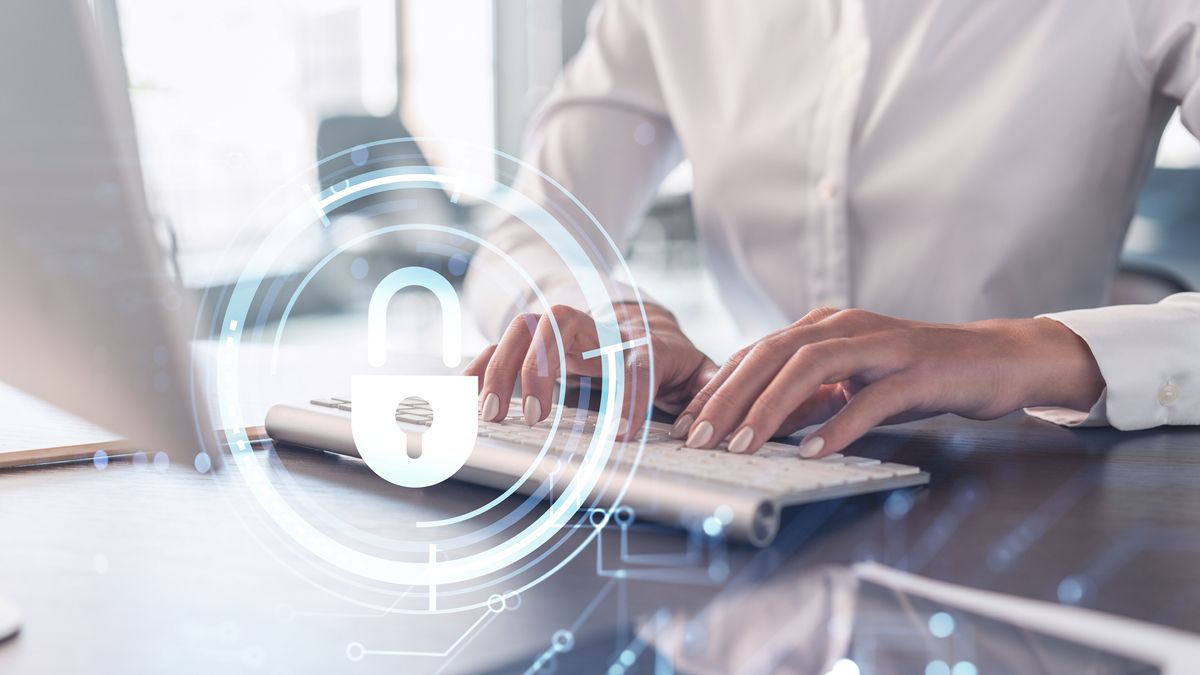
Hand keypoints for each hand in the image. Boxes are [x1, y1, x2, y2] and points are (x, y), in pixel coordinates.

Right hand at [463, 303, 716, 439]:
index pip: (636, 363)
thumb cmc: (669, 360)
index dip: (631, 396)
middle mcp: (595, 330)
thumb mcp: (698, 374)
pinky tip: (460, 397)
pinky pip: (500, 347)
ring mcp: (561, 334)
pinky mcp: (536, 346)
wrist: (641, 328)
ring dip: (502, 367)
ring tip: (491, 415)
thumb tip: (713, 424)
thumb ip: (710, 393)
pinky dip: (478, 369)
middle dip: (541, 365)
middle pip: (559, 322)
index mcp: (640, 343)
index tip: (622, 436)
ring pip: (523, 328)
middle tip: (535, 418)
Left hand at [671, 308, 1105, 457]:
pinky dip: (837, 425)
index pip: (755, 353)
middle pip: (771, 355)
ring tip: (743, 445)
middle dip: (728, 398)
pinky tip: (812, 452)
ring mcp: (881, 346)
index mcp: (824, 327)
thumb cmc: (918, 373)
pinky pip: (869, 399)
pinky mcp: (917, 371)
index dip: (716, 388)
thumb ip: (809, 398)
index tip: (686, 425)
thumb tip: (760, 427)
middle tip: (699, 439)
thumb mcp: (852, 383)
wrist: (996, 359)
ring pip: (810, 367)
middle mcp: (844, 327)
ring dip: (771, 408)